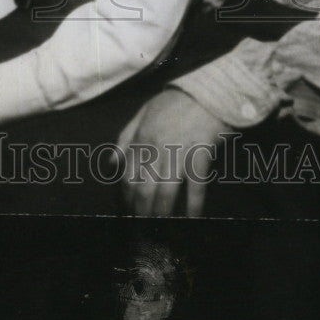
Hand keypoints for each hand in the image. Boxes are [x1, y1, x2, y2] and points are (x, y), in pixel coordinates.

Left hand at [117, 89, 229, 217]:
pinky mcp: (201, 154)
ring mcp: (179, 151)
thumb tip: (111, 163)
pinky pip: (195, 187)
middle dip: (143, 212)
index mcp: (140, 137)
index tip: (130, 211)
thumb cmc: (176, 102)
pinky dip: (193, 206)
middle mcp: (156, 146)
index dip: (128, 198)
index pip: (128, 176)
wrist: (208, 91)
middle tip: (145, 226)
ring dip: (164, 213)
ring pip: (166, 191)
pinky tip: (192, 220)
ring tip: (164, 228)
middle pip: (144, 188)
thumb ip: (125, 136)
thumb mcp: (144, 112)